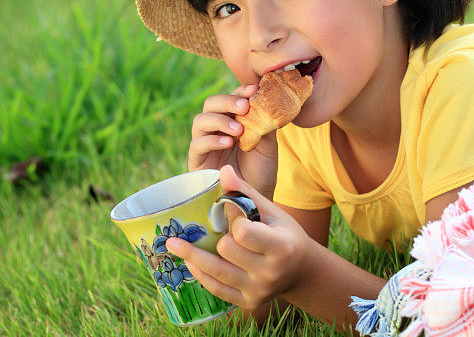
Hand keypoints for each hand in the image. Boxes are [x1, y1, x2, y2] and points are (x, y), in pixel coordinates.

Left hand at [166, 165, 313, 310]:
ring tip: (173, 243)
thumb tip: (223, 170)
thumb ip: (246, 193)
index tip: (232, 213)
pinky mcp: (248, 302)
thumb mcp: (271, 212)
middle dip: (220, 237)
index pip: (244, 232)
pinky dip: (201, 274)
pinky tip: (189, 261)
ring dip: (193, 256)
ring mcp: (258, 290)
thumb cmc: (285, 234)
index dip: (234, 220)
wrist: (300, 270)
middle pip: (227, 251)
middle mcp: (270, 272)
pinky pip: (216, 289)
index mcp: (281, 247)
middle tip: (217, 229)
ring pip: (216, 272)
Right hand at [189, 84, 278, 199]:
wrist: (256, 196)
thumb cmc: (262, 169)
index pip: (231, 98)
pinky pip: (197, 144)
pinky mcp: (197, 162)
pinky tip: (228, 143)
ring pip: (200, 120)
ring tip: (238, 130)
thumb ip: (264, 122)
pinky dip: (212, 140)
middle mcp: (216, 128)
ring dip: (220, 120)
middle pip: (210, 104)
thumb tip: (265, 100)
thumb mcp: (268, 143)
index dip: (239, 91)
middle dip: (227, 102)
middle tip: (245, 107)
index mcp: (232, 119)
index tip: (253, 90)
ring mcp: (205, 144)